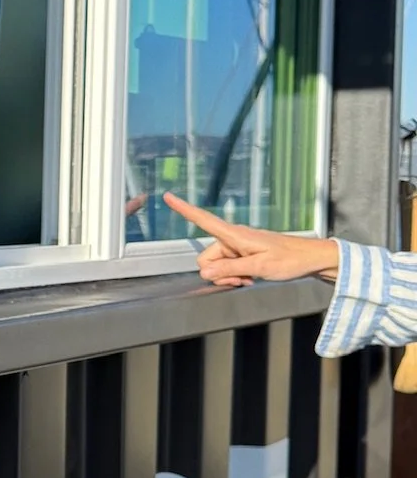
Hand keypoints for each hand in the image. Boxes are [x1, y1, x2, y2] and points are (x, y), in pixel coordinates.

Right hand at [162, 193, 338, 286]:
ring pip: (217, 266)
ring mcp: (238, 247)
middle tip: (241, 280)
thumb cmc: (289, 259)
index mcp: (235, 235)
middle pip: (206, 258)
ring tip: (249, 279)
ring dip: (228, 276)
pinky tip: (250, 279)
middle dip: (217, 273)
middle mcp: (233, 238)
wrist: (311, 258)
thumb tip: (204, 271)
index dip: (184, 209)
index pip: (204, 220)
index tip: (167, 196)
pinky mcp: (244, 254)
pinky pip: (228, 267)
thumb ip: (230, 269)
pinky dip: (235, 276)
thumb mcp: (259, 267)